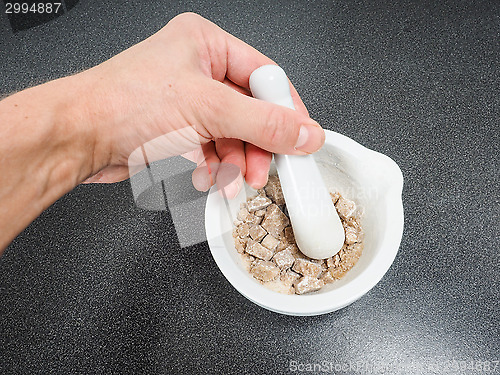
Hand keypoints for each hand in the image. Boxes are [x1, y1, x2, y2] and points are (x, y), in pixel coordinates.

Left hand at [80, 12, 324, 196]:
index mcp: (205, 43)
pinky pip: (211, 148)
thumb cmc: (122, 105)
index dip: (285, 109)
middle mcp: (196, 69)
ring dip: (236, 162)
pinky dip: (215, 167)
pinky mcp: (176, 128)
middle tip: (266, 168)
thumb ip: (263, 124)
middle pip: (249, 109)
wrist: (78, 138)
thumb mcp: (207, 109)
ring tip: (236, 180)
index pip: (264, 75)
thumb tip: (304, 132)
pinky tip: (212, 179)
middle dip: (258, 145)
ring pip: (231, 134)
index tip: (301, 136)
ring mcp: (186, 100)